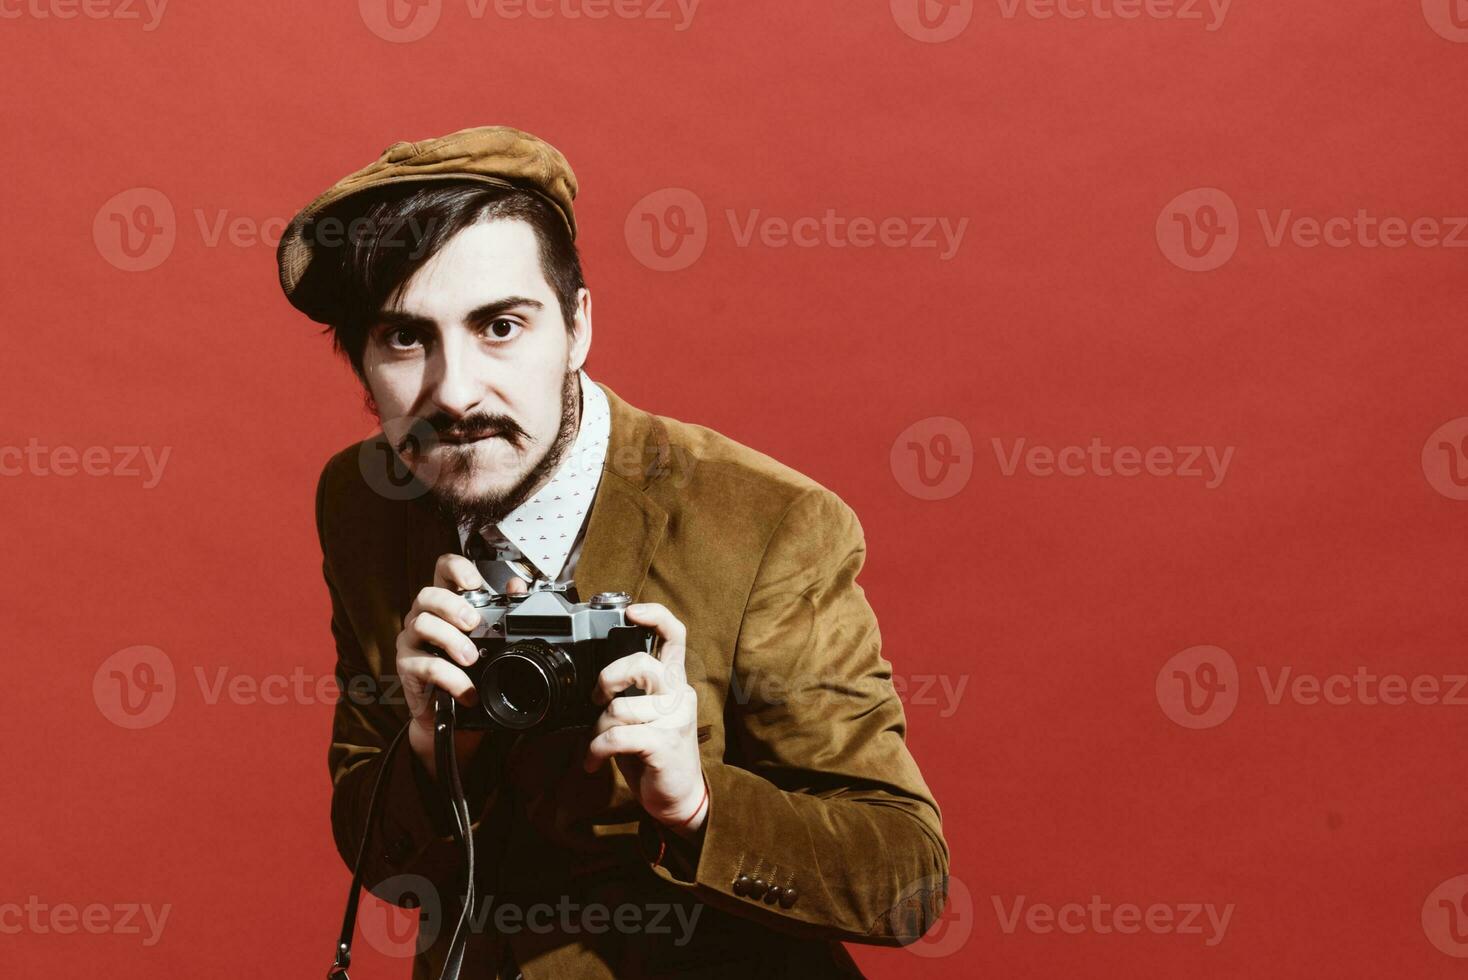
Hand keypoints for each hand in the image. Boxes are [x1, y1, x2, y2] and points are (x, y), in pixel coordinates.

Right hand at [395, 553, 527, 778]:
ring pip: (422, 624)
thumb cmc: (468, 669)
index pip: (442, 571)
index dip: (455, 568)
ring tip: (471, 658)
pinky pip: (425, 665)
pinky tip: (467, 689)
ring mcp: (411, 641)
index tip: (473, 582)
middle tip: (473, 623)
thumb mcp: (488, 639)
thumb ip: (502, 610)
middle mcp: (424, 616)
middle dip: (453, 606)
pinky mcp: (407, 667)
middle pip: (427, 594)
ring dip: (451, 639)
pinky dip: (451, 677)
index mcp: (445, 604)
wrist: (453, 712)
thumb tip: (517, 587)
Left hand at [582, 602, 706, 835]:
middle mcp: (679, 694)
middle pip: (641, 663)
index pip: (674, 636)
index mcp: (673, 682)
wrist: (679, 798)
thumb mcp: (645, 715)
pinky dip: (595, 751)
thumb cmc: (655, 753)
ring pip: (619, 708)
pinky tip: (594, 761)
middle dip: (607, 678)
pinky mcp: (663, 744)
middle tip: (598, 698)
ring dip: (597, 729)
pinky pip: (615, 737)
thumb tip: (597, 681)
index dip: (655, 615)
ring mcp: (674, 719)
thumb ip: (632, 692)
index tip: (631, 611)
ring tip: (597, 744)